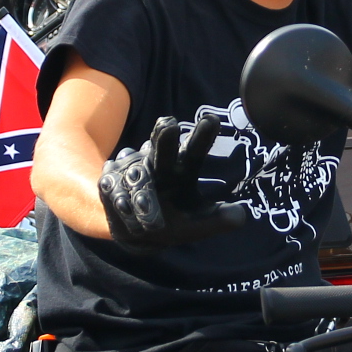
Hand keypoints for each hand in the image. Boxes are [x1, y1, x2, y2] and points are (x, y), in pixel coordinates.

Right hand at [99, 112, 252, 246]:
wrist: (136, 231)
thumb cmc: (174, 221)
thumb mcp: (199, 223)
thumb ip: (219, 220)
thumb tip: (242, 216)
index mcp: (182, 169)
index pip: (195, 150)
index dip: (203, 136)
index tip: (212, 120)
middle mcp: (157, 165)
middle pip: (163, 148)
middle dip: (165, 138)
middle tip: (169, 124)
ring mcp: (131, 172)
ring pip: (136, 170)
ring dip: (139, 176)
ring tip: (146, 196)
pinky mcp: (110, 183)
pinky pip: (112, 187)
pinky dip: (118, 195)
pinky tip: (123, 205)